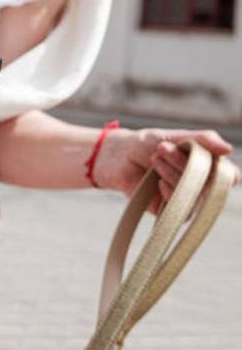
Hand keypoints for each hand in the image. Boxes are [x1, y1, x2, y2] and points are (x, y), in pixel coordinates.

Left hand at [95, 127, 240, 212]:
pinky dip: (169, 191)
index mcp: (208, 166)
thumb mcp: (175, 136)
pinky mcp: (170, 213)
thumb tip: (228, 149)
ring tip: (155, 159)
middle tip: (162, 149)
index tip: (203, 156)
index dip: (224, 171)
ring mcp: (186, 201)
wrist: (118, 157)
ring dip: (173, 174)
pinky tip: (157, 182)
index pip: (230, 176)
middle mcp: (200, 186)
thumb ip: (202, 140)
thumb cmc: (148, 144)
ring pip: (194, 195)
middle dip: (185, 163)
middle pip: (210, 184)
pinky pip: (180, 210)